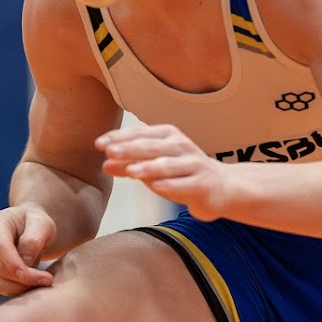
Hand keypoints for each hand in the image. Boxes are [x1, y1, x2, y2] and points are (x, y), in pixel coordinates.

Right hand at [0, 205, 56, 296]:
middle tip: (48, 280)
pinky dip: (16, 290)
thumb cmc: (35, 223)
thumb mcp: (42, 224)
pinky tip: (32, 285)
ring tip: (41, 283)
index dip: (17, 264)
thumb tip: (25, 264)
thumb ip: (33, 241)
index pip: (1, 247)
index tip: (39, 277)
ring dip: (20, 288)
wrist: (28, 229)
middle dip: (25, 279)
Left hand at [96, 124, 231, 220]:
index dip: (119, 138)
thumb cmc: (181, 174)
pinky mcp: (203, 185)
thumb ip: (129, 165)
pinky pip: (185, 185)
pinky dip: (171, 185)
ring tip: (132, 171)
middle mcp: (181, 147)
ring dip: (150, 167)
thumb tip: (104, 164)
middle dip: (131, 149)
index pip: (140, 134)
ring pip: (169, 165)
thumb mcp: (153, 167)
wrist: (222, 187)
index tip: (99, 144)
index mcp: (168, 136)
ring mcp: (194, 165)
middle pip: (153, 147)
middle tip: (110, 151)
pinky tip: (157, 187)